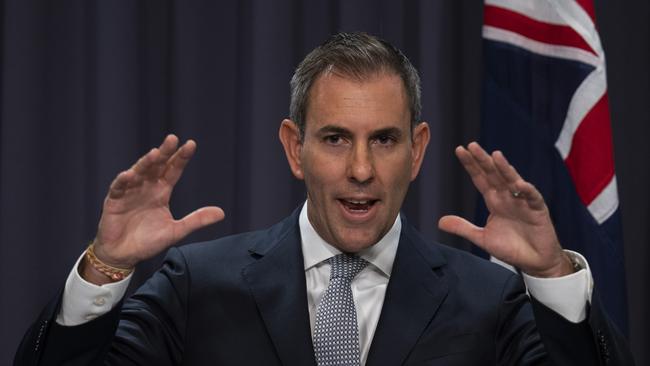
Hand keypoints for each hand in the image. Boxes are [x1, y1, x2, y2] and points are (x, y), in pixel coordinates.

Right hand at [90, 134, 224, 270]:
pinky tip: (130, 175)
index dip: (181, 158)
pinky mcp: (114, 201)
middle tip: (172, 139)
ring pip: (138, 172)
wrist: (124, 255)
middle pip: (157, 165)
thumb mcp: (176, 231)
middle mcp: (146, 187)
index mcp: (161, 191)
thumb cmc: (148, 241)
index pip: (173, 170)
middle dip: (164, 152)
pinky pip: (119, 188)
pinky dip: (123, 181)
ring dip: (146, 163)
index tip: (191, 144)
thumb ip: (197, 220)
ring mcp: (130, 192)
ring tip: (155, 154)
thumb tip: (222, 213)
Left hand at [438, 142, 573, 277]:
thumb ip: (463, 228)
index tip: (460, 150)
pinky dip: (527, 191)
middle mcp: (507, 197)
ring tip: (496, 156)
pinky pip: (532, 198)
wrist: (535, 262)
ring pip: (512, 181)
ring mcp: (523, 202)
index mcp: (494, 201)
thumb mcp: (482, 238)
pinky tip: (519, 184)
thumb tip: (439, 221)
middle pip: (494, 175)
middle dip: (483, 160)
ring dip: (505, 169)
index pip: (480, 178)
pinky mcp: (538, 211)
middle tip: (472, 145)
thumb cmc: (511, 247)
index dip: (471, 165)